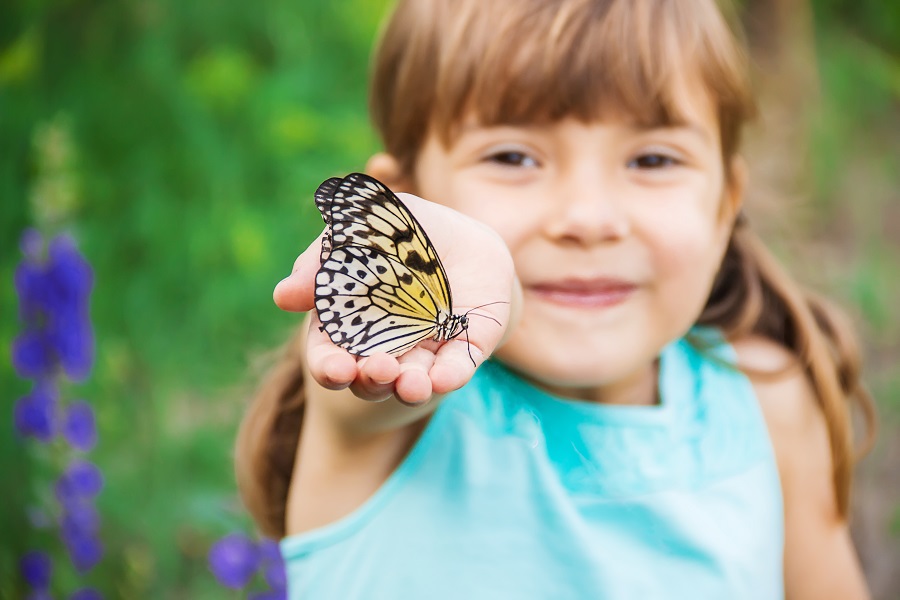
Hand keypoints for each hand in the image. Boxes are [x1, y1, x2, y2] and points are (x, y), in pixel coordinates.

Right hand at [273, 192, 516, 405]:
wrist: (469, 236)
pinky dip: (447, 377)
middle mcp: (384, 346)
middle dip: (368, 381)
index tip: (336, 368)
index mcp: (351, 321)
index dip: (328, 366)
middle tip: (377, 369)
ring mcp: (424, 352)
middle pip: (368, 379)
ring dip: (407, 387)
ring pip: (410, 382)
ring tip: (409, 383)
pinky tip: (441, 378)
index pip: (330, 355)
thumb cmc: (406, 232)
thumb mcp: (365, 228)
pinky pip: (455, 370)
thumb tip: (283, 297)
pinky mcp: (463, 352)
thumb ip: (323, 257)